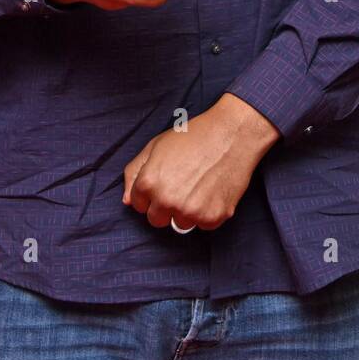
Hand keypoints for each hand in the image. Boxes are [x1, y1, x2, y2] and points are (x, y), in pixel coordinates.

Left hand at [122, 94, 280, 230]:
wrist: (231, 134)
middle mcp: (167, 200)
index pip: (139, 205)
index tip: (164, 182)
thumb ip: (135, 172)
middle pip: (157, 220)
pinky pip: (204, 225)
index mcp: (149, 183)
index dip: (150, 194)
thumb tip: (127, 201)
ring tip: (199, 186)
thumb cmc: (193, 136)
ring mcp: (190, 211)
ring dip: (187, 211)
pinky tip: (213, 190)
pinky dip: (208, 212)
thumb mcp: (156, 146)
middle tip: (181, 186)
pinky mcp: (213, 217)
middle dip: (165, 207)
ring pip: (181, 224)